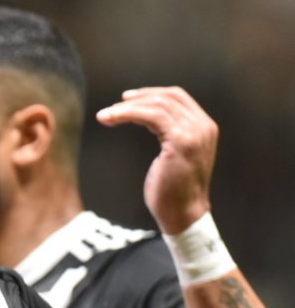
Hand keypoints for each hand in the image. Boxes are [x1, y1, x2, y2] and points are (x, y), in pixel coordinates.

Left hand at [95, 86, 215, 234]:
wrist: (182, 214)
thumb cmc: (172, 190)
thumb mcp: (173, 155)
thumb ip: (169, 134)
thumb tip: (147, 118)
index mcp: (204, 127)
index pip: (178, 98)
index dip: (152, 94)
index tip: (127, 99)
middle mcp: (204, 126)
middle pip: (168, 97)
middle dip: (138, 98)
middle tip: (113, 107)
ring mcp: (195, 132)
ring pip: (157, 105)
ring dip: (126, 108)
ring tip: (104, 116)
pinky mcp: (180, 140)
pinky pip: (151, 115)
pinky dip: (128, 114)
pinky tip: (111, 119)